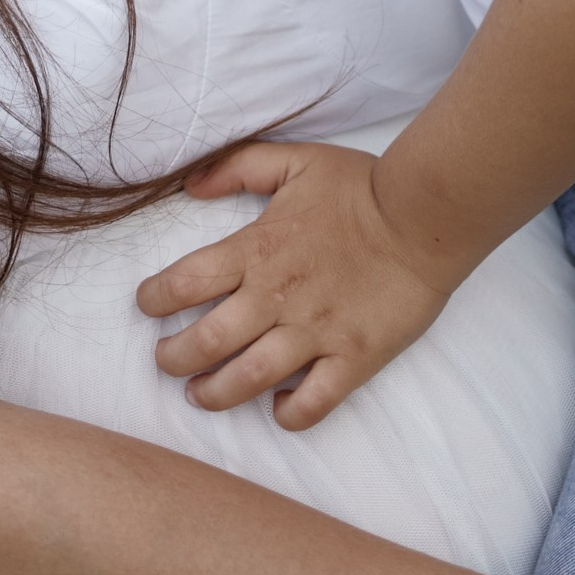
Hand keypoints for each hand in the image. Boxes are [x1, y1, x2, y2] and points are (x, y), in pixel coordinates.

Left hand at [136, 139, 449, 428]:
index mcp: (257, 250)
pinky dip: (288, 414)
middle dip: (173, 358)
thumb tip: (190, 186)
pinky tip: (276, 408)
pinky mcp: (353, 358)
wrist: (426, 216)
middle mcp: (277, 297)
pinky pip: (313, 403)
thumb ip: (238, 167)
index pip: (184, 282)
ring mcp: (316, 332)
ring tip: (200, 395)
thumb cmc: (361, 186)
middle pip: (205, 342)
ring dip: (214, 394)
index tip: (148, 305)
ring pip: (248, 379)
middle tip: (166, 361)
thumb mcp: (295, 160)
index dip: (154, 299)